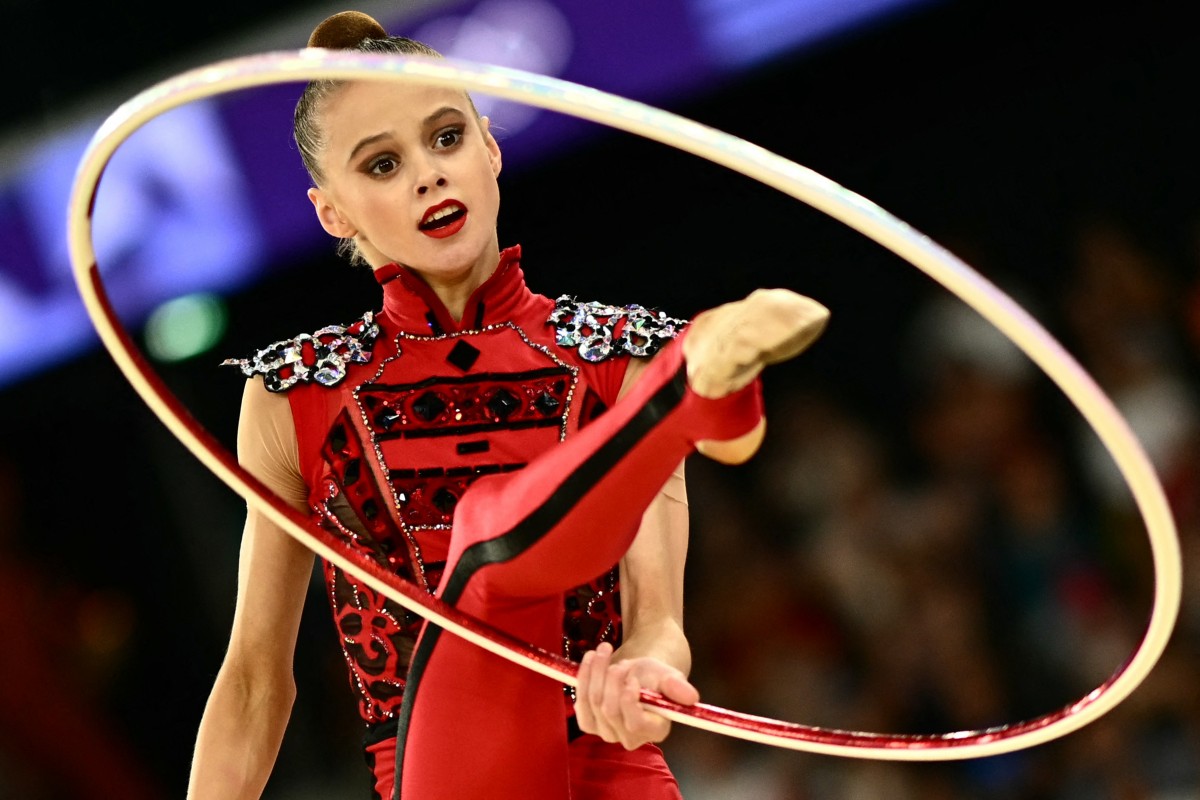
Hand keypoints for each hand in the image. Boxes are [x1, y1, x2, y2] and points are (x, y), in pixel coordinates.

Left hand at [573, 641, 699, 749]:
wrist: (638, 672)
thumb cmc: (655, 676)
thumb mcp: (668, 676)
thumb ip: (677, 687)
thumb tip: (691, 697)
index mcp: (655, 730)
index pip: (635, 724)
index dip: (629, 700)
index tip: (632, 676)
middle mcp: (630, 738)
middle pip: (610, 711)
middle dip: (612, 679)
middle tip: (622, 660)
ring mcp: (607, 733)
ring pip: (593, 703)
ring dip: (596, 672)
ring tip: (605, 650)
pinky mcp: (589, 723)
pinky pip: (580, 703)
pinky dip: (583, 677)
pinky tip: (590, 658)